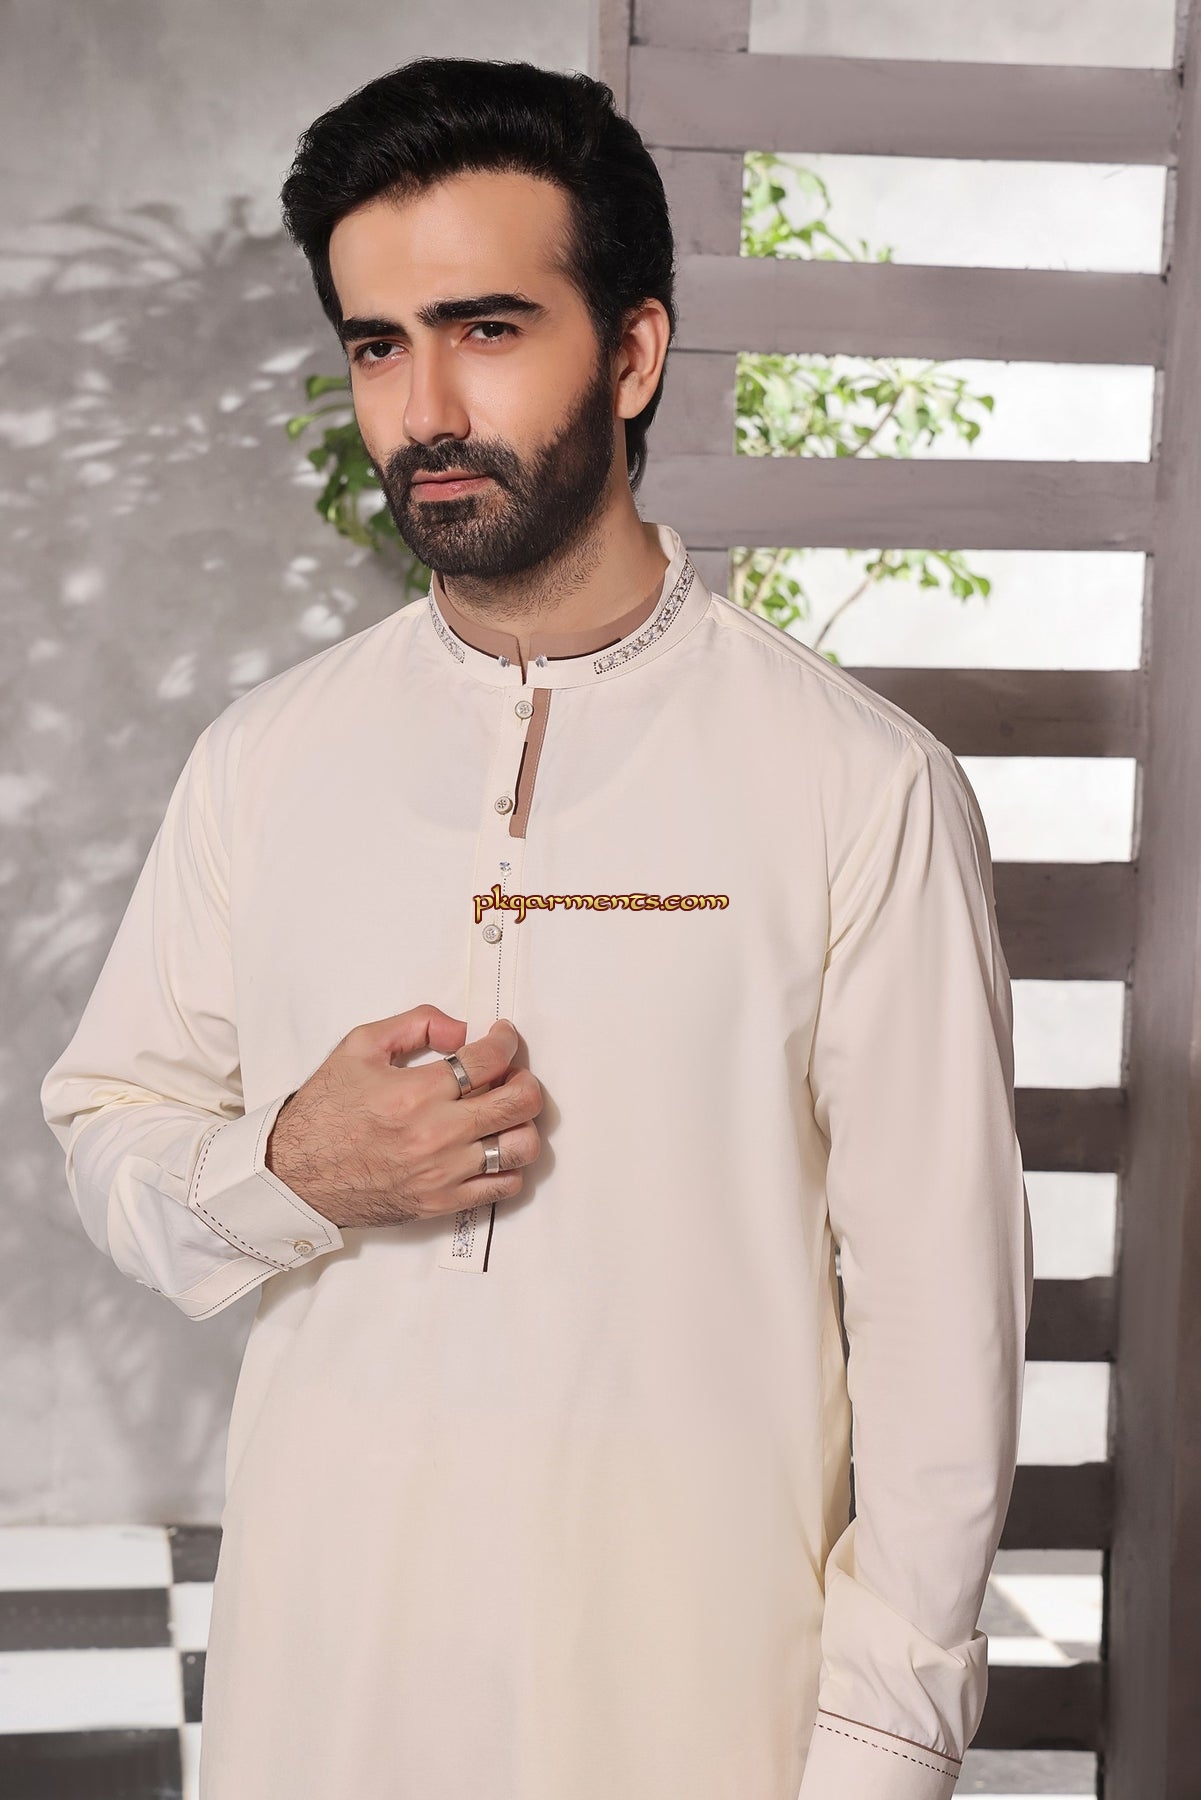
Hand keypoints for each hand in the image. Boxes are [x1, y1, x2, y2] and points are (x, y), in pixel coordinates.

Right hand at [264, 1005, 541, 1228]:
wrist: (295, 1175)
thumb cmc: (325, 1111)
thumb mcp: (359, 1047)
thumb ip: (415, 1024)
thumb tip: (462, 1030)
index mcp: (415, 1093)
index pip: (489, 1060)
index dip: (506, 1041)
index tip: (503, 1037)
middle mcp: (436, 1135)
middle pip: (519, 1102)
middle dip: (525, 1079)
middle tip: (512, 1073)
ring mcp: (443, 1174)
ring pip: (521, 1146)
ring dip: (523, 1123)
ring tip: (504, 1112)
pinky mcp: (442, 1203)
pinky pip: (504, 1186)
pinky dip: (508, 1164)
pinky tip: (491, 1147)